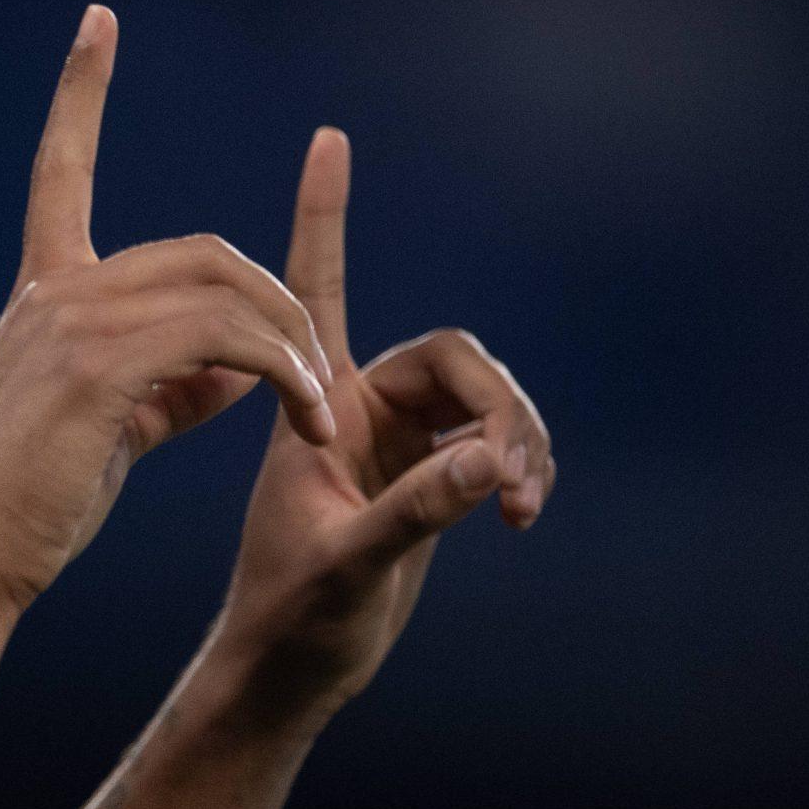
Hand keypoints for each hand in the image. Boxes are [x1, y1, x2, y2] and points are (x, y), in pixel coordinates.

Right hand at [0, 6, 339, 620]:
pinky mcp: (99, 364)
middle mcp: (52, 293)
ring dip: (291, 348)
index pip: (61, 172)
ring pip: (223, 288)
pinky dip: (280, 371)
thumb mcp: (105, 433)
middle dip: (277, 306)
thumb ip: (172, 388)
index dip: (81, 93)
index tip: (98, 22)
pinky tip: (301, 415)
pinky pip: (224, 336)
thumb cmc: (27, 511)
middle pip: (202, 251)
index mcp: (41, 298)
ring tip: (318, 408)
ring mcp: (70, 321)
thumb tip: (239, 373)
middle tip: (317, 376)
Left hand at [207, 127, 555, 720]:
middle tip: (511, 481)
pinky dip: (519, 468)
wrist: (287, 671)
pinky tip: (519, 511)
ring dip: (520, 442)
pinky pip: (496, 442)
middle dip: (500, 410)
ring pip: (487, 401)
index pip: (319, 288)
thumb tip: (490, 460)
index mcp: (312, 406)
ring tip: (518, 505)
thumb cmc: (293, 620)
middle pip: (456, 359)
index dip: (325, 217)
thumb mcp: (351, 566)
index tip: (328, 137)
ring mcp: (395, 442)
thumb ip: (418, 511)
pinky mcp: (426, 477)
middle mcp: (354, 407)